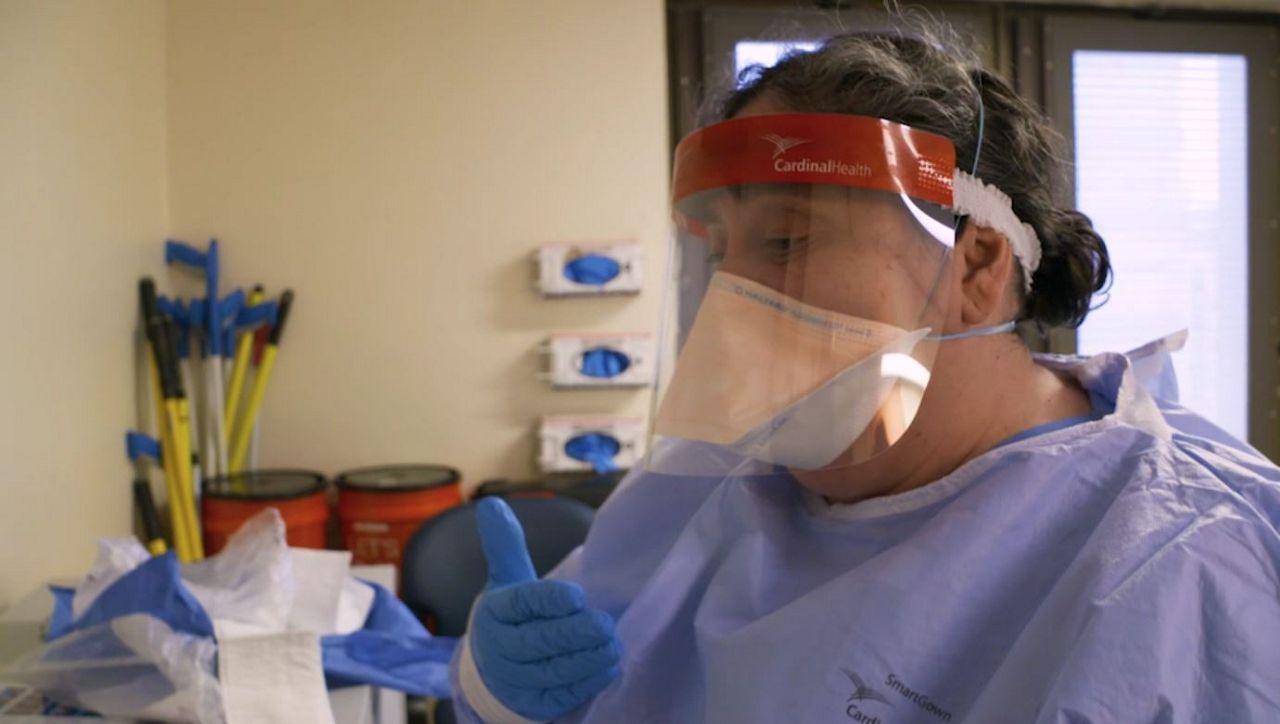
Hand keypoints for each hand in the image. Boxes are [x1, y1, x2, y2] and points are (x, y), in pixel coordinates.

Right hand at [469, 498, 620, 720]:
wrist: (491, 672)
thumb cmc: (511, 619)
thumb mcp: (505, 580)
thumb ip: (505, 545)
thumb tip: (491, 504)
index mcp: (495, 612)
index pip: (522, 603)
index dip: (550, 600)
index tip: (577, 596)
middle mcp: (500, 649)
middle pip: (539, 641)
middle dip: (575, 632)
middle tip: (603, 622)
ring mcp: (516, 681)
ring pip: (554, 670)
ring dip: (587, 657)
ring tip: (612, 642)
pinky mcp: (534, 704)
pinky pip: (563, 695)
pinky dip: (587, 681)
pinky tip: (607, 666)